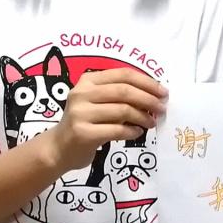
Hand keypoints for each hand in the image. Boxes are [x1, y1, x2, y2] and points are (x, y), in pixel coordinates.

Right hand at [47, 68, 165, 173]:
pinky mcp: (83, 133)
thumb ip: (119, 95)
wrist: (59, 148)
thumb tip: (154, 95)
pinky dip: (132, 131)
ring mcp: (81, 113)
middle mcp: (82, 93)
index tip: (163, 92)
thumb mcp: (97, 102)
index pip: (123, 74)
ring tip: (151, 123)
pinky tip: (137, 133)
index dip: (147, 82)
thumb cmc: (84, 122)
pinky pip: (117, 130)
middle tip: (162, 108)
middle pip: (125, 91)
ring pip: (123, 110)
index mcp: (88, 80)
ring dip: (143, 117)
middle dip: (148, 99)